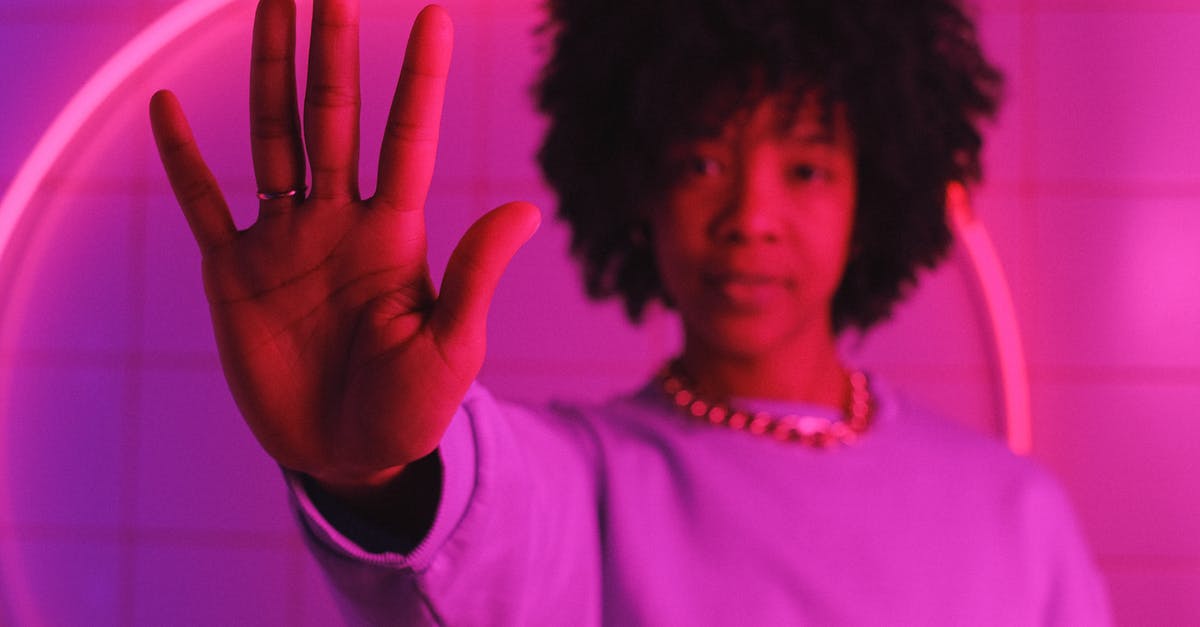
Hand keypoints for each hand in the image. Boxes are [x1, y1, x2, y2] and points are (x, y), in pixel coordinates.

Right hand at [149, 1, 538, 491]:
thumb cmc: (413, 408)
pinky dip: (182, 160)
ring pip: (273, 138)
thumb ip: (475, 275)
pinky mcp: (234, 274)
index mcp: (396, 233)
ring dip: (270, 74)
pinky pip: (204, 204)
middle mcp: (339, 220)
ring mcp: (285, 240)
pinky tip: (165, 108)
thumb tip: (527, 209)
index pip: (407, 138)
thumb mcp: (452, 346)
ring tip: (270, 8)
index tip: (435, 15)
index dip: (420, 79)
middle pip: (333, 117)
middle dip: (334, 50)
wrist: (351, 455)